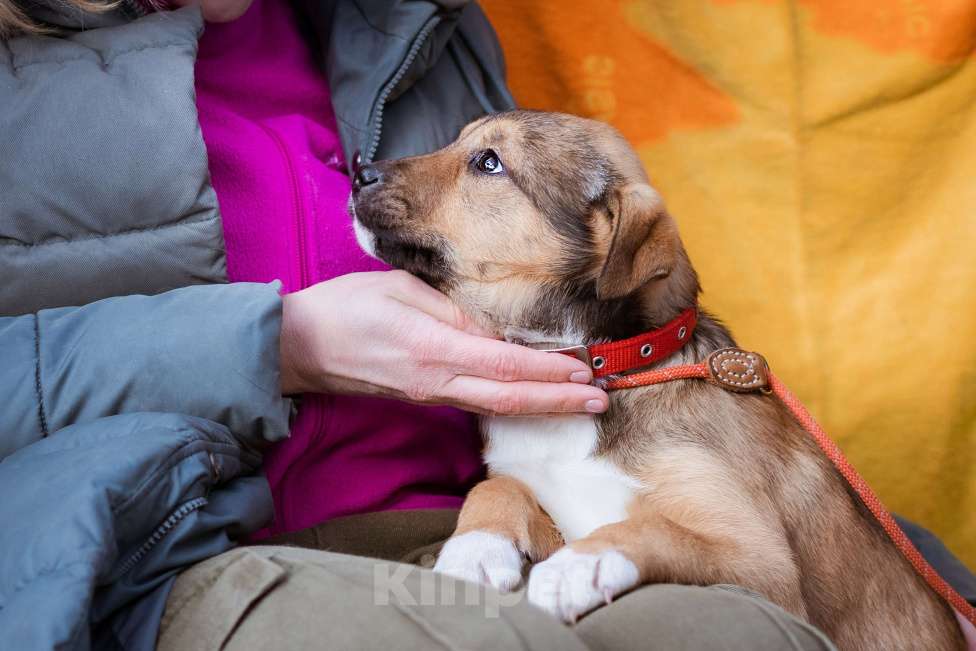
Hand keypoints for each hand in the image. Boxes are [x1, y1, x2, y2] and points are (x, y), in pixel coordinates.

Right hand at [279, 271, 608, 414]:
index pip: (505, 364)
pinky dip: (513, 400)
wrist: (299, 347)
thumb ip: (450, 309)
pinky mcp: (425, 397)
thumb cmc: (345, 309)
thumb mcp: (399, 291)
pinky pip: (477, 402)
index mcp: (433, 349)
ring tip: (581, 403)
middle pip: (510, 397)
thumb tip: (494, 327)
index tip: (586, 370)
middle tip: (602, 400)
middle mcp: (437, 381)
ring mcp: (431, 394)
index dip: (549, 371)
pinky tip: (535, 396)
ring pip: (497, 405)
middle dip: (559, 400)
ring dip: (542, 404)